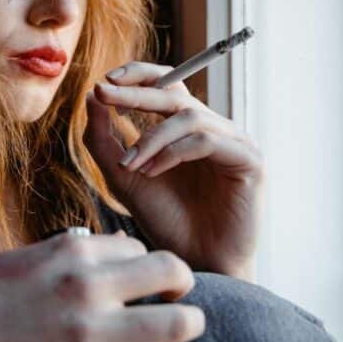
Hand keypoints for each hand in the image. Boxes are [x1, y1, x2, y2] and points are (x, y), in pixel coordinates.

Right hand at [0, 232, 205, 341]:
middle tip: (182, 295)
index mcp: (69, 253)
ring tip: (191, 329)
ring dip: (193, 325)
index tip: (144, 279)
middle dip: (184, 283)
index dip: (146, 262)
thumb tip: (107, 245)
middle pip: (171, 272)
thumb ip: (65, 251)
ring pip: (177, 324)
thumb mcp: (17, 261)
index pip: (138, 247)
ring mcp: (88, 337)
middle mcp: (86, 288)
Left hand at [83, 61, 263, 278]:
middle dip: (134, 92)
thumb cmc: (166, 222)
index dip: (137, 76)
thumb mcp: (124, 177)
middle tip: (103, 93)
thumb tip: (93, 97)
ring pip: (188, 116)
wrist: (197, 265)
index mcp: (187, 129)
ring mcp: (234, 142)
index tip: (103, 83)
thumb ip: (104, 140)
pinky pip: (206, 140)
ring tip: (129, 164)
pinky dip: (173, 152)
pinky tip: (152, 172)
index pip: (166, 85)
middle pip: (175, 93)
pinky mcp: (249, 160)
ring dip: (150, 137)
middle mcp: (213, 129)